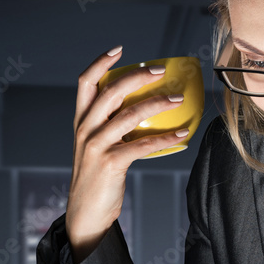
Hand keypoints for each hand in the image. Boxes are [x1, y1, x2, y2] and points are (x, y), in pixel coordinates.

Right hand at [66, 46, 188, 260]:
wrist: (86, 214)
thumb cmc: (98, 179)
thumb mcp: (98, 147)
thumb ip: (112, 127)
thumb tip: (147, 109)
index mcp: (81, 122)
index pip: (85, 82)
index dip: (100, 62)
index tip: (120, 49)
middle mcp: (85, 129)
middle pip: (109, 90)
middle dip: (136, 75)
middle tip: (159, 70)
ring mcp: (96, 146)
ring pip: (129, 114)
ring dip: (157, 103)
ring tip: (178, 99)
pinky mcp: (110, 163)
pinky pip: (143, 145)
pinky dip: (165, 138)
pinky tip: (182, 135)